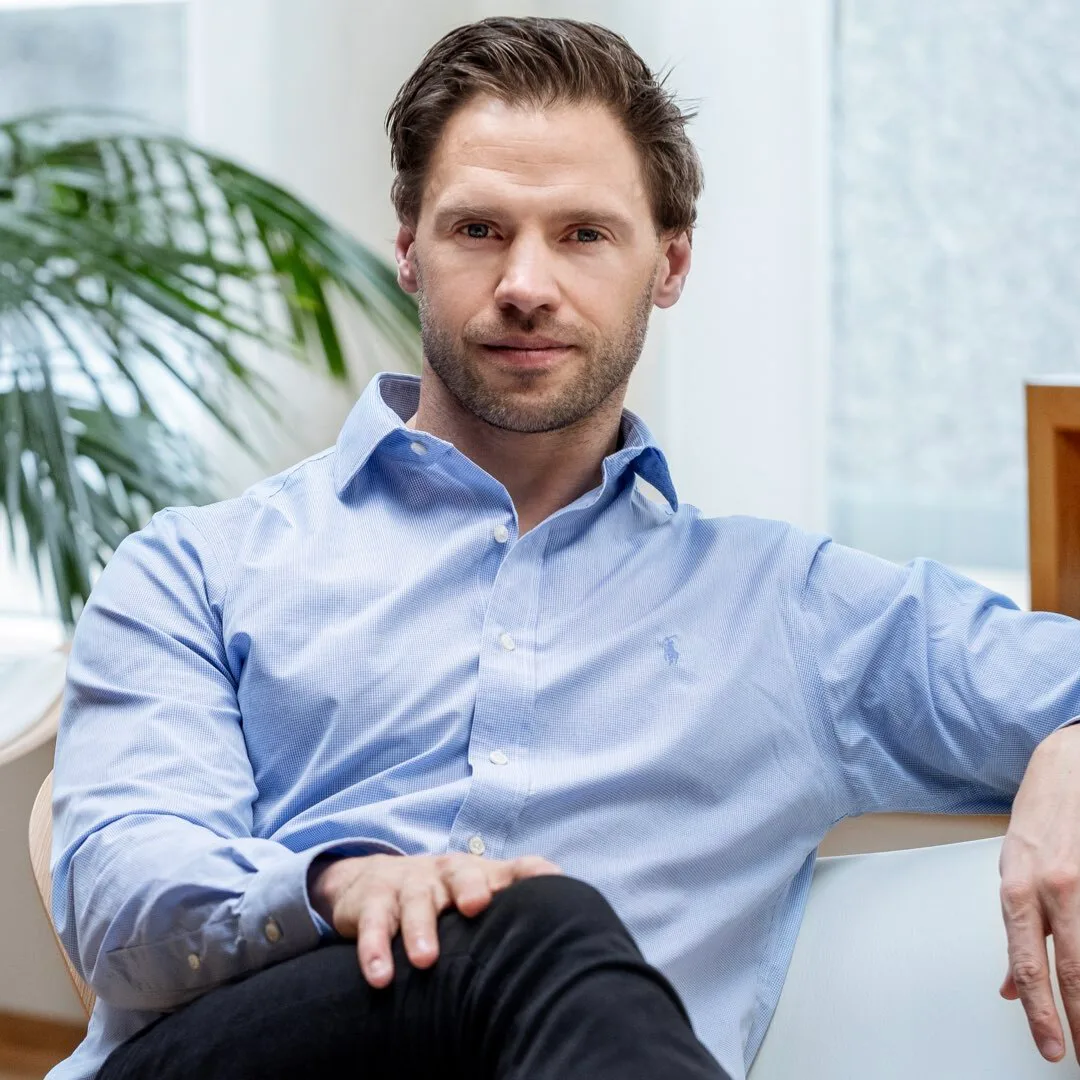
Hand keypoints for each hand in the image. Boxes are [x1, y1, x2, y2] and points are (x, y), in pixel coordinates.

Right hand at [308, 851, 562, 986]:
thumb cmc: (442, 896)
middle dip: (469, 888)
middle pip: (461, 875)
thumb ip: (517, 901)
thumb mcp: (478, 893)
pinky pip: (374, 923)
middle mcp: (446, 873)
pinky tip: (380, 975)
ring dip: (419, 928)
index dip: (530, 873)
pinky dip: (374, 948)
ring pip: (416, 900)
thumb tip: (575, 923)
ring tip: (425, 959)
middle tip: (476, 906)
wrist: (372, 881)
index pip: (512, 868)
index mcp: (479, 873)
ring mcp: (409, 883)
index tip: (549, 881)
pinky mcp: (373, 900)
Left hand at [999, 725, 1079, 1063]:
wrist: (1070, 765)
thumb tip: (1010, 986)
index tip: (1051, 1048)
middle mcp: (1054, 887)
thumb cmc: (1041, 815)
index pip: (1027, 963)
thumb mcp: (1012, 867)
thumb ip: (1016, 928)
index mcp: (1019, 887)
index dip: (1040, 1012)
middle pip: (1071, 970)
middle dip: (1079, 1021)